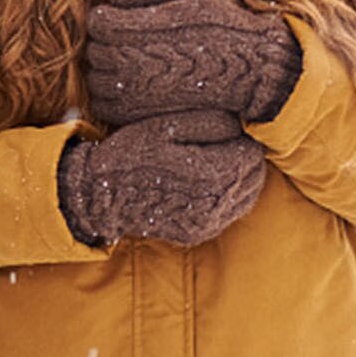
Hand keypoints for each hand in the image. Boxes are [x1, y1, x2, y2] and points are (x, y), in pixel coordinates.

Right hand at [56, 109, 266, 247]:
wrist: (101, 195)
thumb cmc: (133, 153)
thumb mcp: (168, 126)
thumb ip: (211, 123)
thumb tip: (241, 126)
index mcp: (211, 175)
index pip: (252, 154)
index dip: (242, 138)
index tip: (227, 131)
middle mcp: (215, 205)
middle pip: (254, 177)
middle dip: (244, 158)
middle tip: (224, 143)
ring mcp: (207, 223)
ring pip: (246, 197)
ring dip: (239, 178)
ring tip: (218, 161)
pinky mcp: (198, 233)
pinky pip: (230, 214)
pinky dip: (228, 197)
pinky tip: (209, 183)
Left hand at [85, 0, 301, 126]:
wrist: (246, 71)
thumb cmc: (217, 26)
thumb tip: (114, 0)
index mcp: (130, 32)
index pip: (95, 22)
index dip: (108, 17)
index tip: (124, 19)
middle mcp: (124, 64)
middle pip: (93, 50)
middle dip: (108, 42)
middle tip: (131, 42)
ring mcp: (127, 94)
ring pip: (95, 78)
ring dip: (108, 69)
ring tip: (134, 64)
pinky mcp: (133, 116)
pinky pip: (103, 105)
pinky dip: (112, 95)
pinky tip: (135, 86)